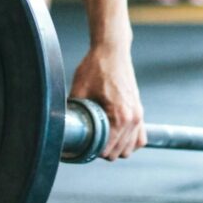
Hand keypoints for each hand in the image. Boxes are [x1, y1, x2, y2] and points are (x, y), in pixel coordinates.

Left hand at [70, 42, 145, 160]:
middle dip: (103, 150)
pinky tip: (115, 136)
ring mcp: (138, 115)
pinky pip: (139, 137)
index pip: (108, 150)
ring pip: (130, 148)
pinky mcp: (139, 111)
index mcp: (120, 115)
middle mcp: (133, 118)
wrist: (112, 50)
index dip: (92, 151)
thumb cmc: (96, 67)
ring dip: (116, 147)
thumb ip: (73, 111)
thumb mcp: (79, 89)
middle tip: (88, 140)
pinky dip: (129, 141)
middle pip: (119, 152)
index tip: (82, 144)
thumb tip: (62, 126)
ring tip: (101, 138)